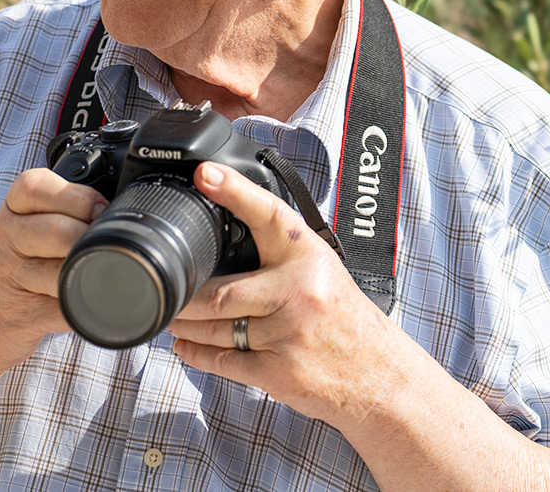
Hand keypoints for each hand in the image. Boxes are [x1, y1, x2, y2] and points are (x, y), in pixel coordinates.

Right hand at [0, 169, 105, 399]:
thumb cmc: (13, 264)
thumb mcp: (23, 226)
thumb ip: (59, 211)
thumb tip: (115, 209)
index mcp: (11, 211)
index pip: (36, 187)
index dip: (77, 196)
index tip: (99, 209)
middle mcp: (7, 240)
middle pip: (56, 231)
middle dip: (89, 237)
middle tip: (105, 244)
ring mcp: (11, 280)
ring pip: (61, 273)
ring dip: (88, 273)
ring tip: (99, 272)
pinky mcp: (23, 316)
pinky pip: (65, 310)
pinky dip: (87, 308)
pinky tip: (95, 303)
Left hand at [168, 162, 405, 429]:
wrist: (381, 376)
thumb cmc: (344, 318)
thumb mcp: (321, 271)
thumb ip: (281, 254)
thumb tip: (226, 237)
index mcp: (309, 257)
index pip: (269, 215)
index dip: (235, 191)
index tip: (205, 173)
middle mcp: (299, 291)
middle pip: (221, 291)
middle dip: (186, 295)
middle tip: (168, 287)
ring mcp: (288, 333)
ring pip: (216, 328)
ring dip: (186, 324)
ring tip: (173, 316)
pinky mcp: (280, 371)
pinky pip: (223, 361)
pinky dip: (197, 354)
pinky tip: (186, 346)